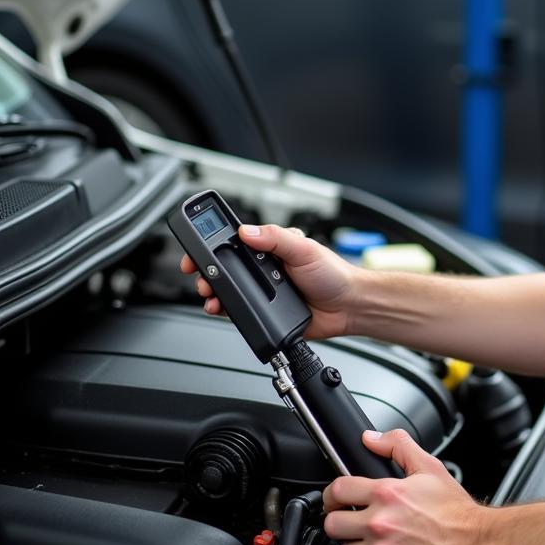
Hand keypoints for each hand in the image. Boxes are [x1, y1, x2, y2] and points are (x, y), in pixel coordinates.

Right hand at [180, 224, 360, 339]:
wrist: (349, 307)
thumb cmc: (334, 274)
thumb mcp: (304, 248)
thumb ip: (276, 238)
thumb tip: (246, 231)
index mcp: (271, 248)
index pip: (234, 242)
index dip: (211, 244)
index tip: (195, 249)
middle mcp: (264, 268)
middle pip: (224, 268)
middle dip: (206, 271)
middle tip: (198, 275)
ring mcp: (263, 291)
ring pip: (228, 290)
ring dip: (213, 292)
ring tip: (209, 294)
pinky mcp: (265, 312)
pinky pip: (239, 311)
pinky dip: (226, 311)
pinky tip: (221, 309)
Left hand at [323, 429, 491, 544]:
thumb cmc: (456, 512)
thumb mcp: (430, 467)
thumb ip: (397, 446)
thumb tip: (371, 439)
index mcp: (387, 494)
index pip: (337, 491)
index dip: (333, 493)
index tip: (337, 498)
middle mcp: (380, 524)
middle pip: (332, 525)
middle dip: (341, 521)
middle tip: (353, 520)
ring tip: (375, 540)